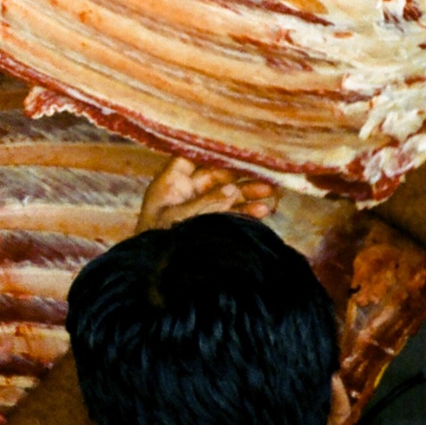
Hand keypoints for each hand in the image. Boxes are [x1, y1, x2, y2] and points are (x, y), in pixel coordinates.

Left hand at [137, 156, 277, 234]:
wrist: (155, 278)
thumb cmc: (159, 242)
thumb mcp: (182, 218)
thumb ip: (209, 202)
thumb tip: (232, 189)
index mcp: (169, 184)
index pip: (190, 158)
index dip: (212, 150)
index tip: (238, 146)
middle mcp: (183, 194)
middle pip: (215, 176)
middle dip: (240, 176)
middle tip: (265, 176)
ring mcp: (195, 210)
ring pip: (225, 196)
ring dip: (247, 195)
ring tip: (271, 194)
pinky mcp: (205, 226)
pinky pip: (227, 215)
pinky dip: (243, 213)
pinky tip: (261, 213)